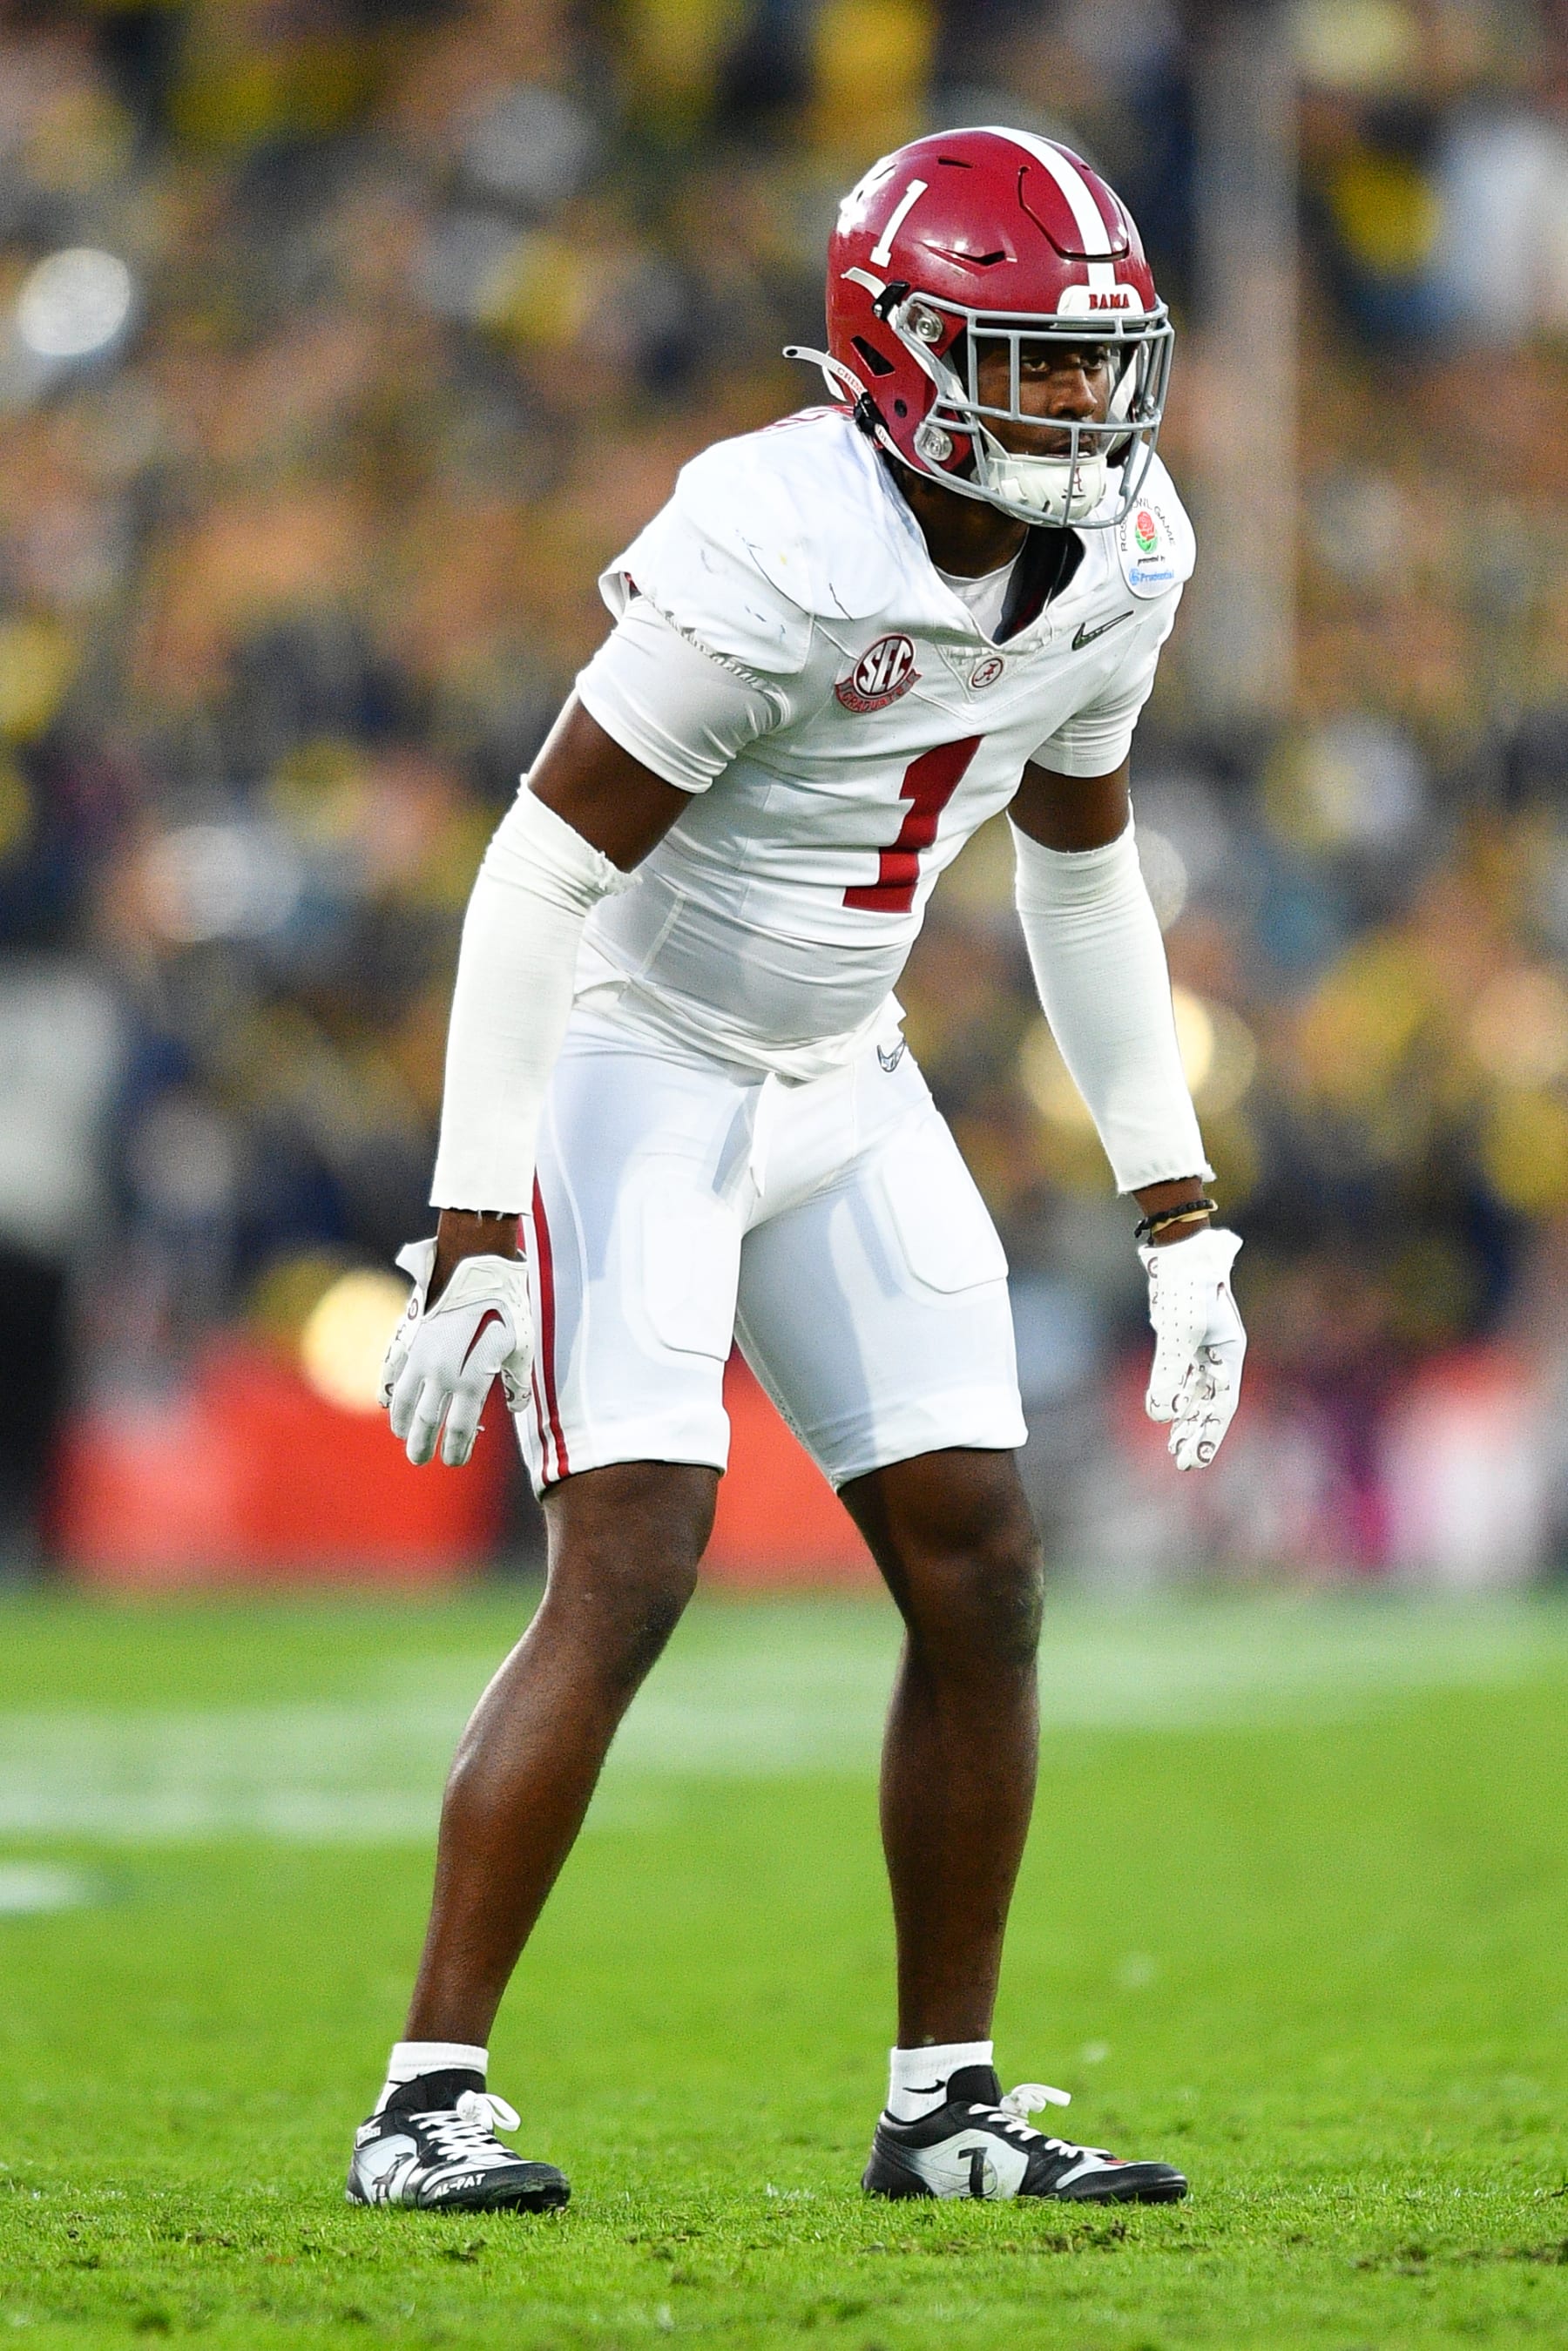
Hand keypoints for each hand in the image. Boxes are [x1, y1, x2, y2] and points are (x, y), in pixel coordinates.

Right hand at [380, 1237, 532, 1467]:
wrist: (475, 1263)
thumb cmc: (506, 1304)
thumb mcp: (522, 1344)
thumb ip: (517, 1379)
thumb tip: (516, 1405)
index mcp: (472, 1379)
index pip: (460, 1427)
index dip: (456, 1449)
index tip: (453, 1461)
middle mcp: (441, 1373)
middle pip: (426, 1421)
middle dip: (422, 1444)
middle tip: (419, 1459)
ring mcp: (420, 1355)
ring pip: (403, 1399)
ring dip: (402, 1421)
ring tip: (403, 1435)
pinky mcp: (408, 1337)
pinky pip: (391, 1370)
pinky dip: (388, 1389)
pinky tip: (386, 1402)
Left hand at [1137, 1225, 1244, 1470]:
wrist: (1179, 1252)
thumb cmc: (1187, 1288)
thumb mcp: (1178, 1333)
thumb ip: (1169, 1374)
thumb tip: (1158, 1417)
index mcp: (1230, 1353)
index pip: (1221, 1405)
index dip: (1208, 1435)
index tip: (1193, 1460)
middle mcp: (1220, 1354)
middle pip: (1211, 1404)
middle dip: (1197, 1434)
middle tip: (1182, 1464)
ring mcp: (1202, 1347)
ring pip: (1197, 1393)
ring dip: (1186, 1420)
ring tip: (1174, 1449)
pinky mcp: (1183, 1340)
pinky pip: (1181, 1377)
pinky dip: (1174, 1396)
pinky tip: (1164, 1415)